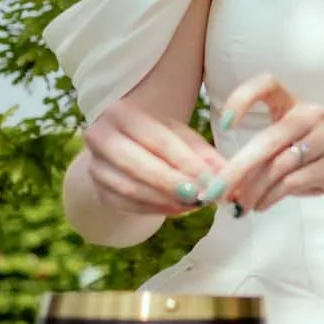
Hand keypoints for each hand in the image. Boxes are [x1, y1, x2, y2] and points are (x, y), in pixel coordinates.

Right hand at [78, 98, 229, 218]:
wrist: (123, 148)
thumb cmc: (158, 139)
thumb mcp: (180, 137)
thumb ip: (204, 155)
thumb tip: (228, 177)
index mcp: (122, 113)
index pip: (159, 141)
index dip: (188, 163)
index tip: (213, 181)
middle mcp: (101, 137)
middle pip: (140, 165)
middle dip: (175, 183)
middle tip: (202, 197)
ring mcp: (95, 165)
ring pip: (131, 188)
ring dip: (166, 200)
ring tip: (194, 203)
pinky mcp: (97, 190)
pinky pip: (127, 205)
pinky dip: (156, 209)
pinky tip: (179, 208)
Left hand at [211, 75, 323, 214]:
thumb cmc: (317, 163)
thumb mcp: (288, 152)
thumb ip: (261, 159)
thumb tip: (222, 182)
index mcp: (296, 105)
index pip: (267, 84)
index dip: (242, 99)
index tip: (224, 124)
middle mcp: (312, 115)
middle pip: (267, 139)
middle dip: (236, 170)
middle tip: (215, 192)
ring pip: (278, 166)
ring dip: (253, 190)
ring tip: (240, 205)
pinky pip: (292, 182)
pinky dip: (270, 197)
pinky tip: (261, 206)